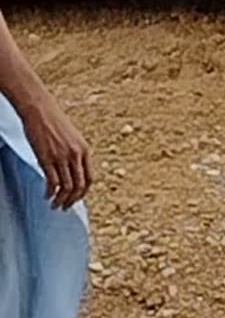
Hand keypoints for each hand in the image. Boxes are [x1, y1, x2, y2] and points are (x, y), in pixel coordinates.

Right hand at [20, 94, 91, 209]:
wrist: (40, 110)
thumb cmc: (54, 121)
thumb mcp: (73, 137)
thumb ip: (75, 153)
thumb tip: (74, 168)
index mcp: (85, 150)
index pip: (90, 178)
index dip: (84, 192)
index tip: (77, 198)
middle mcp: (76, 155)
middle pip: (80, 185)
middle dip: (73, 200)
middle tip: (65, 207)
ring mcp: (62, 157)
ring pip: (66, 186)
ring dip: (61, 199)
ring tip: (55, 205)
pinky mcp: (46, 158)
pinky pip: (52, 181)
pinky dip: (50, 192)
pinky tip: (46, 196)